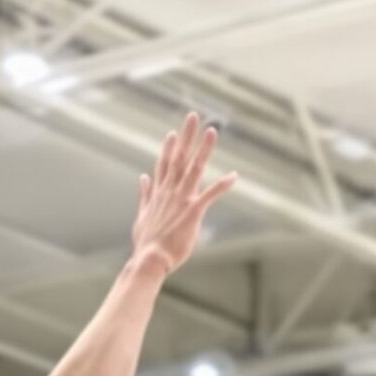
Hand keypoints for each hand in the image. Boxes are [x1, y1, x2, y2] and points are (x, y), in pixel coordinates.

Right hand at [130, 112, 237, 278]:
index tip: (173, 132)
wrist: (150, 260)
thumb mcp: (142, 215)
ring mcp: (181, 199)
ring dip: (204, 149)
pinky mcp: (192, 212)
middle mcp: (170, 191)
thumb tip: (142, 177)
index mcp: (159, 193)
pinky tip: (234, 175)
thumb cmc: (147, 243)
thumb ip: (144, 195)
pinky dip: (222, 185)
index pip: (164, 164)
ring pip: (194, 169)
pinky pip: (210, 195)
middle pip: (179, 157)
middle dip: (187, 136)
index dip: (169, 147)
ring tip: (212, 131)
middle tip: (193, 116)